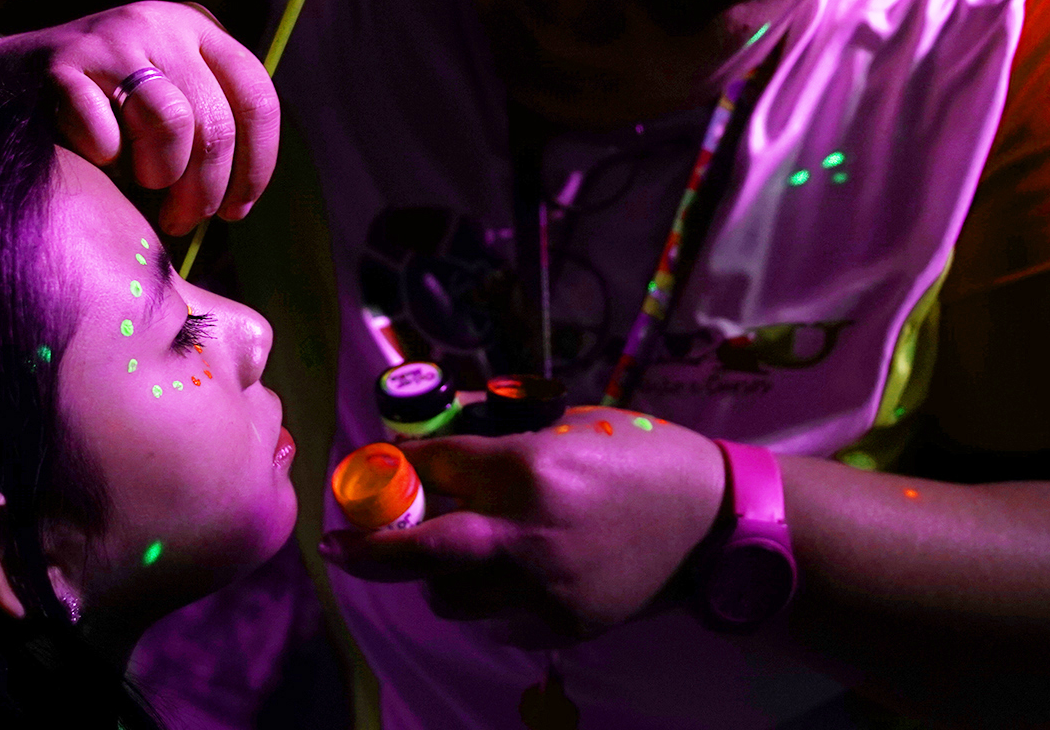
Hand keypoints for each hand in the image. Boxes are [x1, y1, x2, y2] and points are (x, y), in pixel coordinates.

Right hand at [0, 2, 279, 235]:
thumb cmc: (95, 113)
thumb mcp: (162, 100)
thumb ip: (206, 128)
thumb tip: (242, 202)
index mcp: (196, 30)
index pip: (256, 98)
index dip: (255, 166)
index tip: (235, 210)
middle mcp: (158, 24)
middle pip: (216, 122)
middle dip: (205, 190)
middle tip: (181, 219)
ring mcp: (107, 40)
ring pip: (172, 122)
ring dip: (162, 174)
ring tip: (140, 186)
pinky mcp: (58, 67)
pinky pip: (103, 130)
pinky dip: (104, 158)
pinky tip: (93, 158)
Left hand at [318, 409, 726, 639]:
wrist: (714, 522)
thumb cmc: (640, 457)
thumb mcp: (568, 423)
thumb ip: (496, 434)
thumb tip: (428, 435)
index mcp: (532, 470)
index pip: (437, 470)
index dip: (394, 468)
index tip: (370, 470)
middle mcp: (532, 533)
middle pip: (425, 550)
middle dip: (371, 550)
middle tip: (336, 547)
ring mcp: (548, 588)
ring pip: (453, 595)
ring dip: (431, 576)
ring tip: (438, 553)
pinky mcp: (565, 626)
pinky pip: (495, 621)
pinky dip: (481, 599)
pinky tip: (496, 575)